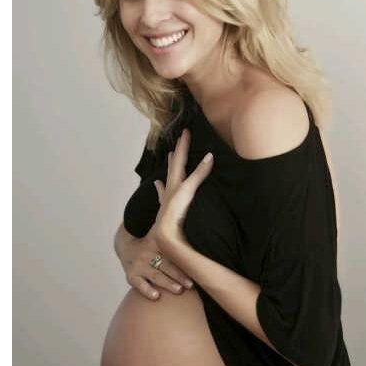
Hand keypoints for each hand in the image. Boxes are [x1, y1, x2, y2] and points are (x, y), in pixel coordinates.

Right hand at [118, 226, 194, 300]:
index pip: (171, 251)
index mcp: (156, 242)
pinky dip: (146, 290)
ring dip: (167, 283)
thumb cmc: (150, 241)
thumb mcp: (158, 231)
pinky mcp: (132, 276)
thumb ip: (172, 226)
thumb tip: (190, 215)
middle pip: (165, 265)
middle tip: (190, 284)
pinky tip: (156, 296)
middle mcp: (147, 253)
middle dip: (178, 275)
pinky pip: (139, 284)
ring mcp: (139, 265)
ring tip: (178, 290)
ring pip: (155, 275)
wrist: (125, 246)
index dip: (182, 259)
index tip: (194, 266)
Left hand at [153, 127, 213, 247]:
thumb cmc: (175, 212)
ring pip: (168, 176)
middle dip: (177, 151)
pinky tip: (156, 183)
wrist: (165, 235)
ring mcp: (167, 197)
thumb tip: (209, 155)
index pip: (180, 158)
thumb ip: (199, 174)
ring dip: (170, 165)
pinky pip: (162, 193)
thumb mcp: (189, 190)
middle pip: (174, 165)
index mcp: (176, 181)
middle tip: (179, 138)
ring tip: (168, 155)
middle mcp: (170, 186)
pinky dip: (160, 186)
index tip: (186, 130)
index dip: (183, 144)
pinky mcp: (166, 208)